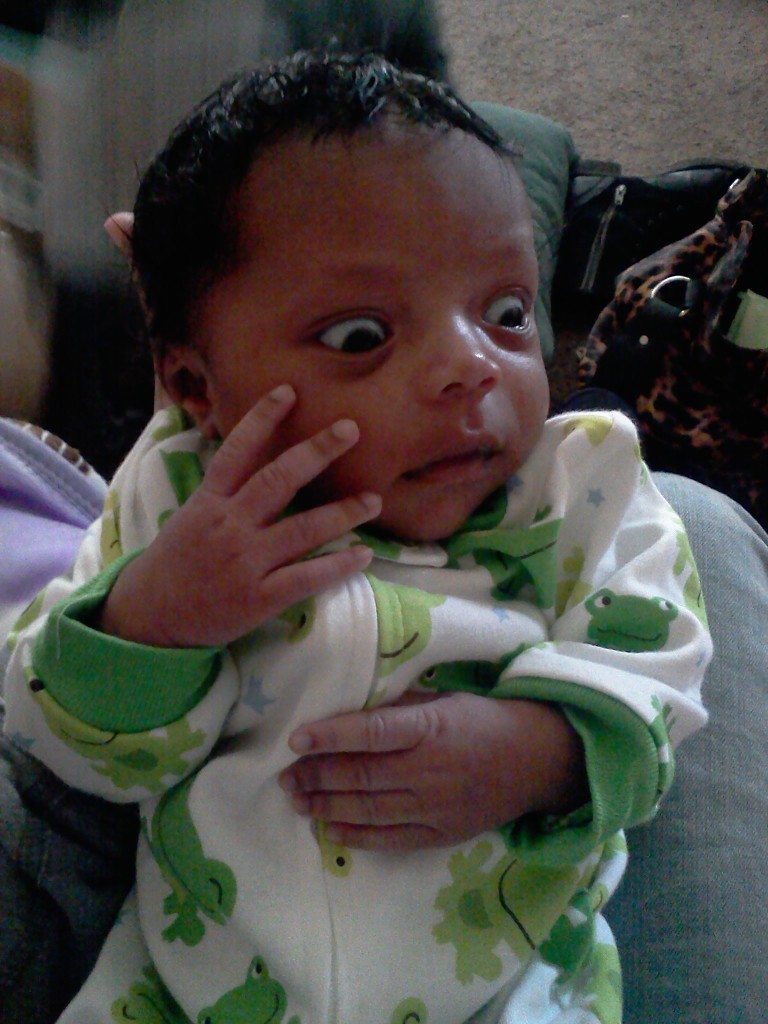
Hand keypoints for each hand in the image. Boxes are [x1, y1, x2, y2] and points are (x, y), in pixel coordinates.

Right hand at [101, 385, 380, 646]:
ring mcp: (246, 562)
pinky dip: (337, 566)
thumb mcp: (189, 517)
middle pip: (277, 480)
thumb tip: (254, 458)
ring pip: (302, 529)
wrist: (151, 618)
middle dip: (316, 452)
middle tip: (351, 429)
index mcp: (209, 502)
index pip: (236, 451)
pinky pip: (306, 578)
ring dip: (343, 512)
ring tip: (373, 500)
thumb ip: (222, 492)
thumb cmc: (175, 564)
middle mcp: (229, 525)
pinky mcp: (259, 598)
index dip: (262, 419)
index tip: (289, 391)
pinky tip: (363, 555)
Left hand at [279, 692, 587, 851]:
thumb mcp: (445, 699)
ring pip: (369, 810)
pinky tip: (329, 830)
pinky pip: (390, 839)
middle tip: (285, 776)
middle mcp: (429, 769)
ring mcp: (434, 807)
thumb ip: (400, 706)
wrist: (535, 761)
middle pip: (362, 776)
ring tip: (296, 800)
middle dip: (317, 776)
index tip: (295, 740)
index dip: (330, 736)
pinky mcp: (440, 834)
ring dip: (326, 806)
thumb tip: (351, 708)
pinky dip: (356, 836)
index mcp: (430, 727)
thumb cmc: (483, 720)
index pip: (371, 732)